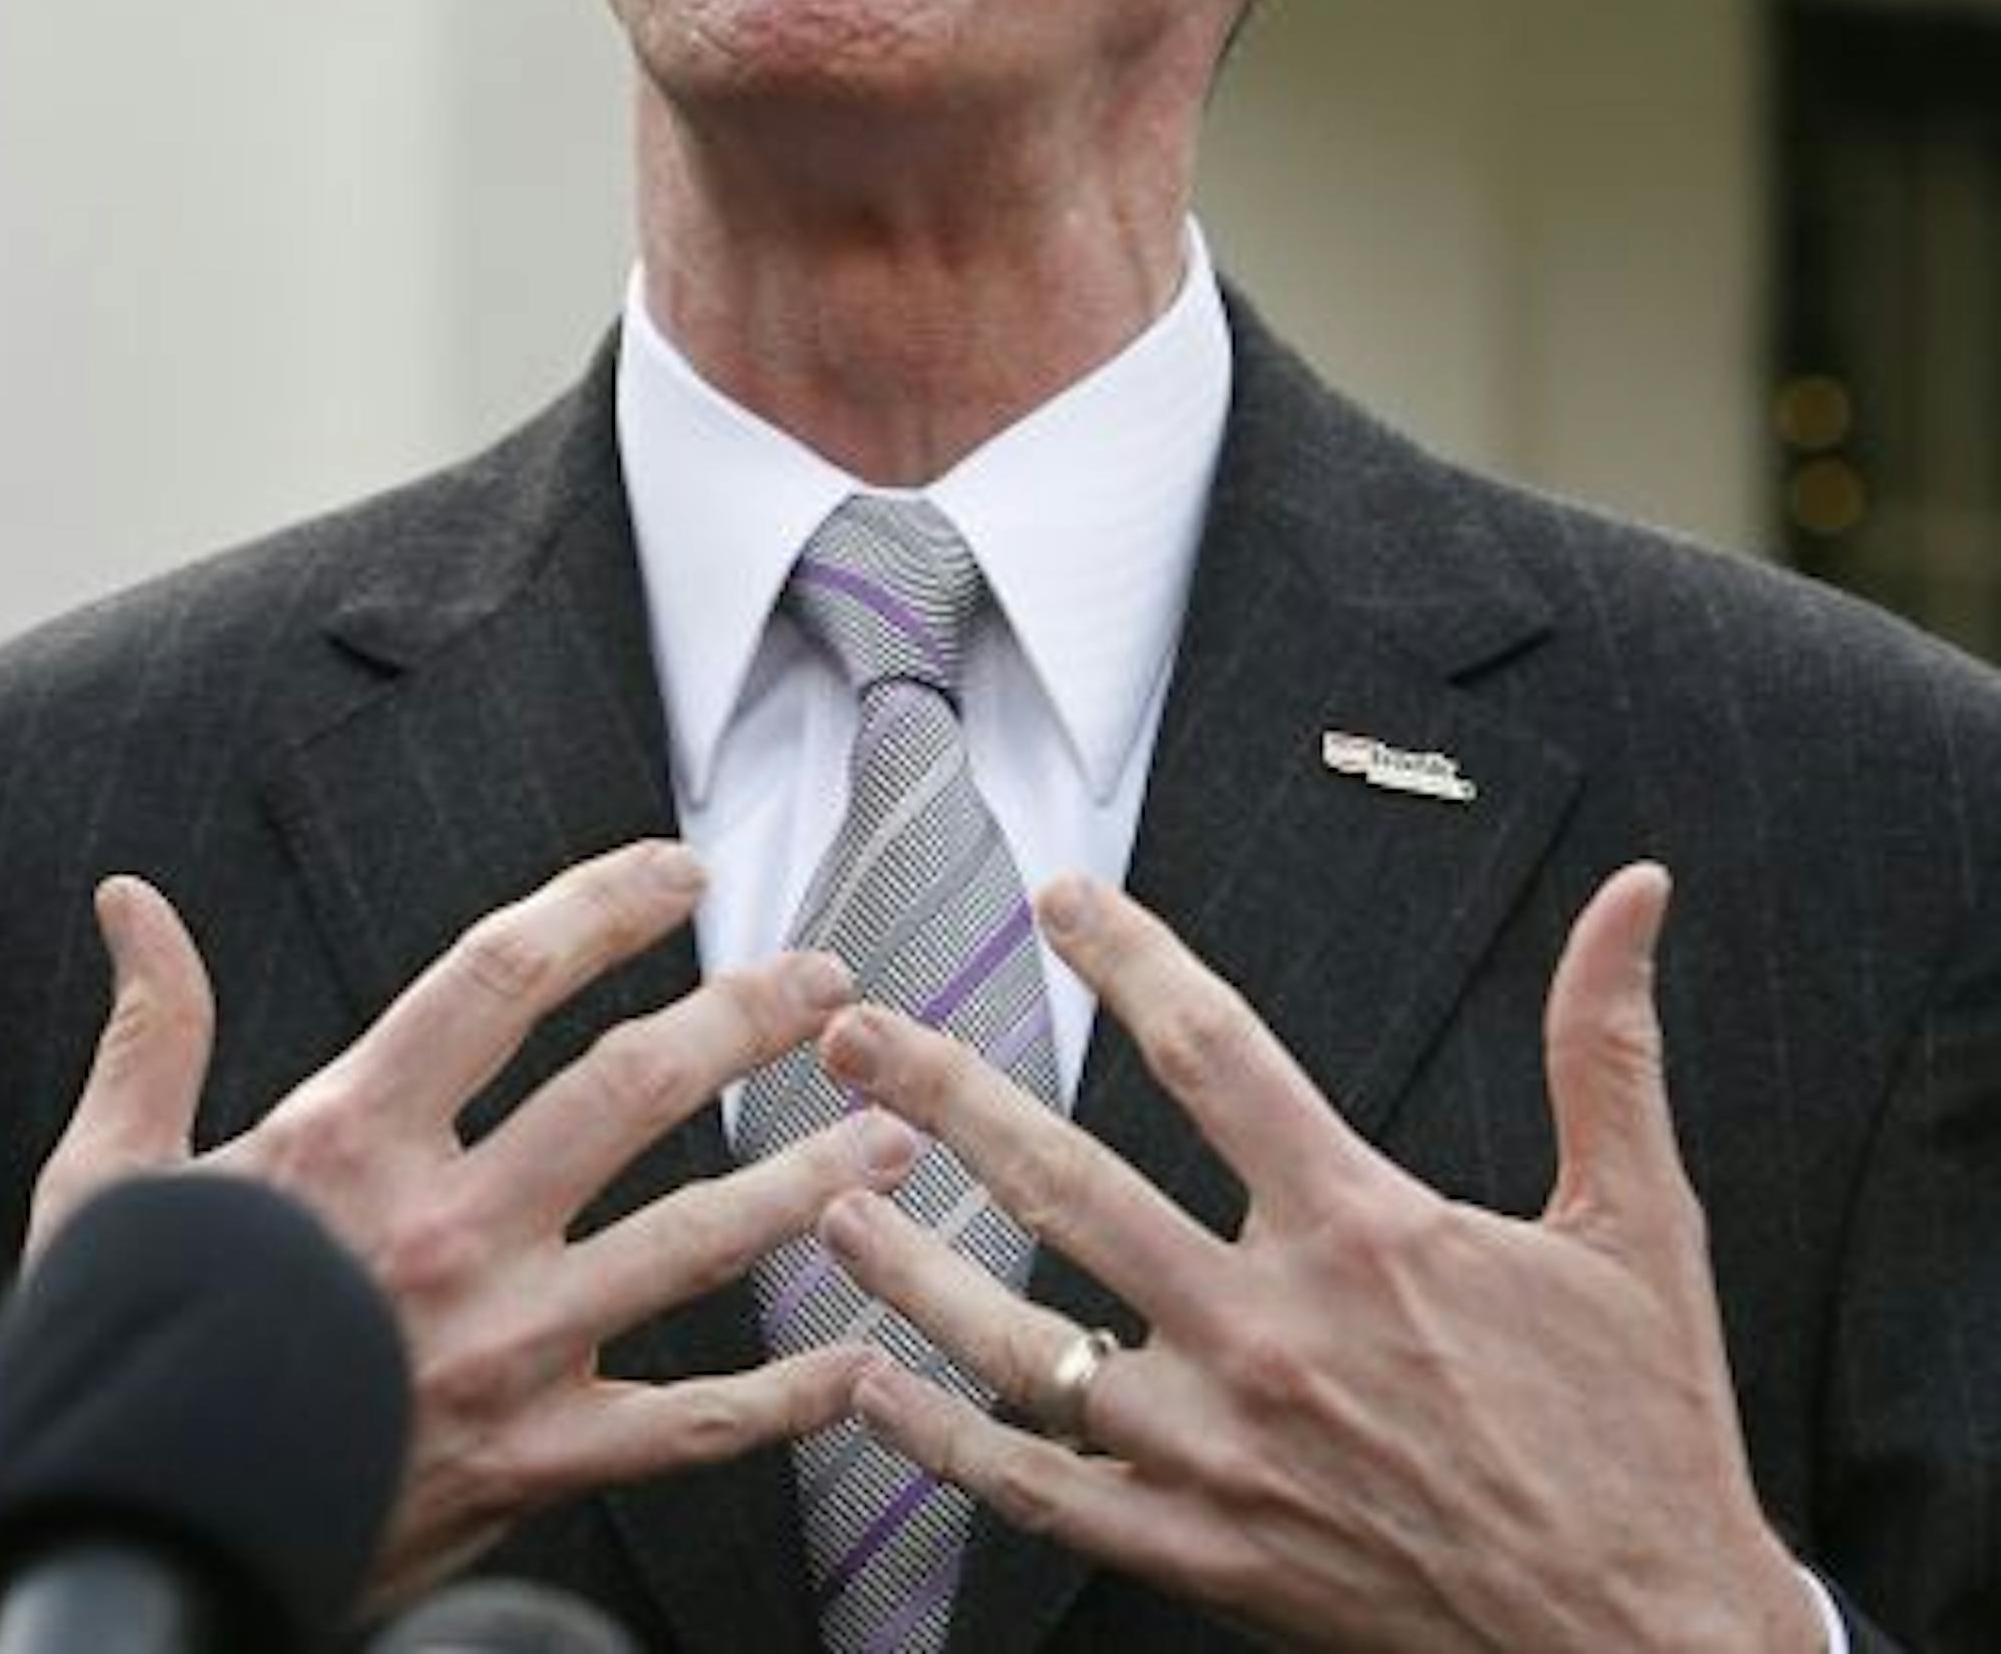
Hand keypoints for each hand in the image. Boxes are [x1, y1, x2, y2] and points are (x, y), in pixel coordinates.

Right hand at [23, 840, 919, 1607]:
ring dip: (807, 1183)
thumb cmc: (127, 1355)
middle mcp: (442, 1231)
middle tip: (829, 985)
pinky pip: (684, 1427)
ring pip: (689, 1246)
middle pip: (628, 1089)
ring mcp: (499, 1351)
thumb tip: (129, 900)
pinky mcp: (529, 1463)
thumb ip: (151, 1032)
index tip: (680, 867)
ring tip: (895, 1135)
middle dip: (743, 1020)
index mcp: (346, 1140)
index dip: (600, 904)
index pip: (500, 979)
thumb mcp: (109, 1183)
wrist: (127, 1557)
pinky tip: (864, 1360)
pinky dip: (785, 1400)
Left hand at [816, 865, 1818, 1652]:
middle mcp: (1271, 1332)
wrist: (1652, 1652)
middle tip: (856, 1032)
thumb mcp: (1642, 1222)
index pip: (1215, 1051)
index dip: (1129, 958)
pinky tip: (869, 1383)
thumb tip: (1638, 896)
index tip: (1060, 900)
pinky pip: (1038, 1494)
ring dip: (911, 1262)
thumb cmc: (1646, 1436)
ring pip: (1022, 1346)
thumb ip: (1608, 1047)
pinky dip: (941, 1441)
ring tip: (823, 1194)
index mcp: (1366, 1229)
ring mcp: (1223, 1456)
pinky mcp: (1204, 1559)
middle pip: (1071, 1183)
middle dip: (948, 1094)